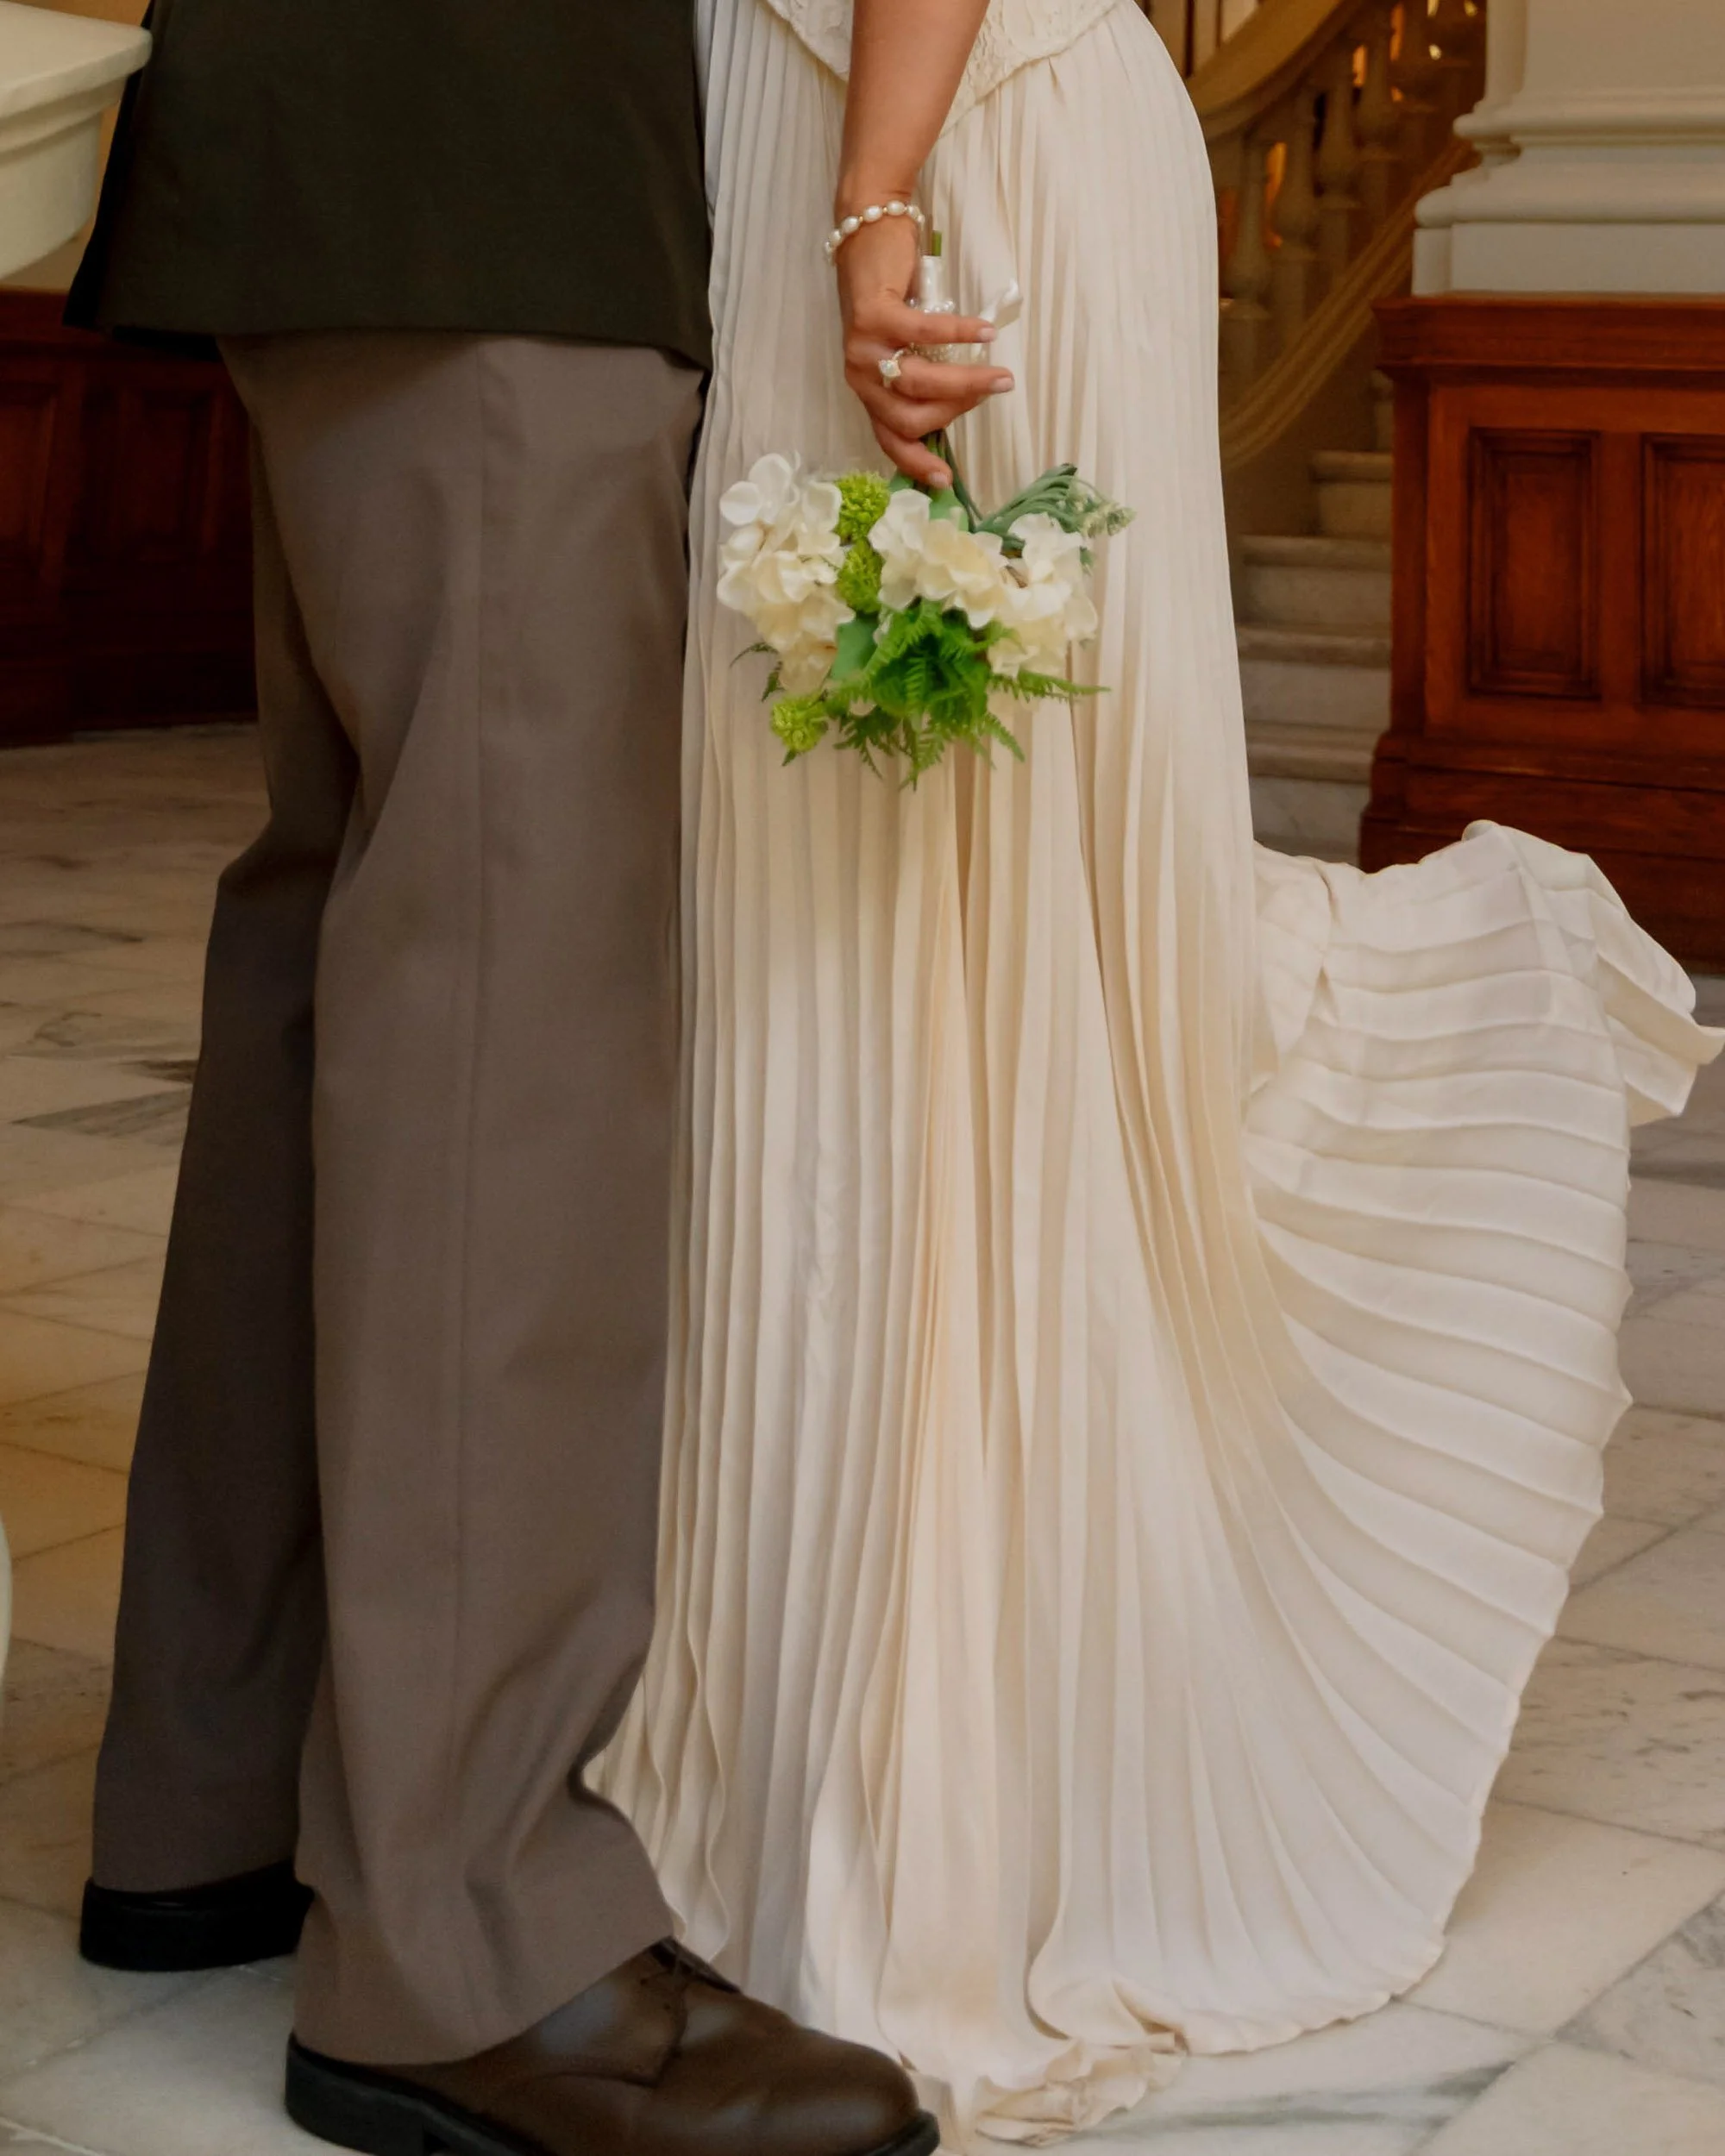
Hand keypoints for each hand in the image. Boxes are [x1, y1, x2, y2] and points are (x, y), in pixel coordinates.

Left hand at [834, 214, 1012, 487]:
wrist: (868, 228)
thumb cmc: (895, 289)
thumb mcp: (903, 344)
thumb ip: (922, 373)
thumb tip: (963, 398)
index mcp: (866, 389)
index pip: (889, 439)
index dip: (916, 464)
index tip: (945, 480)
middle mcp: (860, 375)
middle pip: (911, 418)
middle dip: (955, 412)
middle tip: (989, 392)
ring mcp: (864, 346)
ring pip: (919, 383)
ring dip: (966, 382)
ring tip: (1000, 375)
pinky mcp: (875, 314)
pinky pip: (925, 335)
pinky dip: (960, 335)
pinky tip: (985, 333)